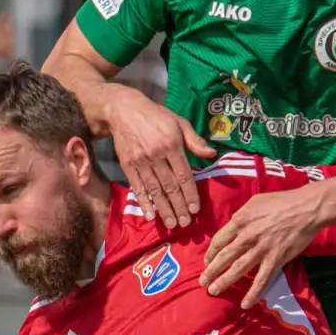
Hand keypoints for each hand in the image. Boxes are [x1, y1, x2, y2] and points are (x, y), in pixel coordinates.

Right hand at [104, 88, 215, 227]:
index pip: (183, 175)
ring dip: (164, 209)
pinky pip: (137, 187)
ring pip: (154, 190)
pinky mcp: (127, 165)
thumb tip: (212, 153)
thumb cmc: (156, 116)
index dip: (190, 194)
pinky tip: (150, 215)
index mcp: (171, 144)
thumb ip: (195, 140)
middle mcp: (156, 155)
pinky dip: (144, 202)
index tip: (196, 209)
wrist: (124, 110)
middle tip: (185, 223)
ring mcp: (140, 161)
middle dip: (179, 207)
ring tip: (172, 224)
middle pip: (170, 186)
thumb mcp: (179, 122)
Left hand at [202, 187, 322, 308]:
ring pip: (238, 269)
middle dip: (211, 271)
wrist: (306, 209)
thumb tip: (233, 223)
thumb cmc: (281, 201)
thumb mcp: (255, 202)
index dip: (211, 253)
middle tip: (203, 282)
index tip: (207, 261)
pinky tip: (245, 304)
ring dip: (224, 281)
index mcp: (240, 221)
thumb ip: (242, 215)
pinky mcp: (275, 260)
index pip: (219, 240)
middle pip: (224, 257)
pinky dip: (253, 293)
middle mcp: (247, 236)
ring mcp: (261, 250)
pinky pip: (262, 280)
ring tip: (213, 291)